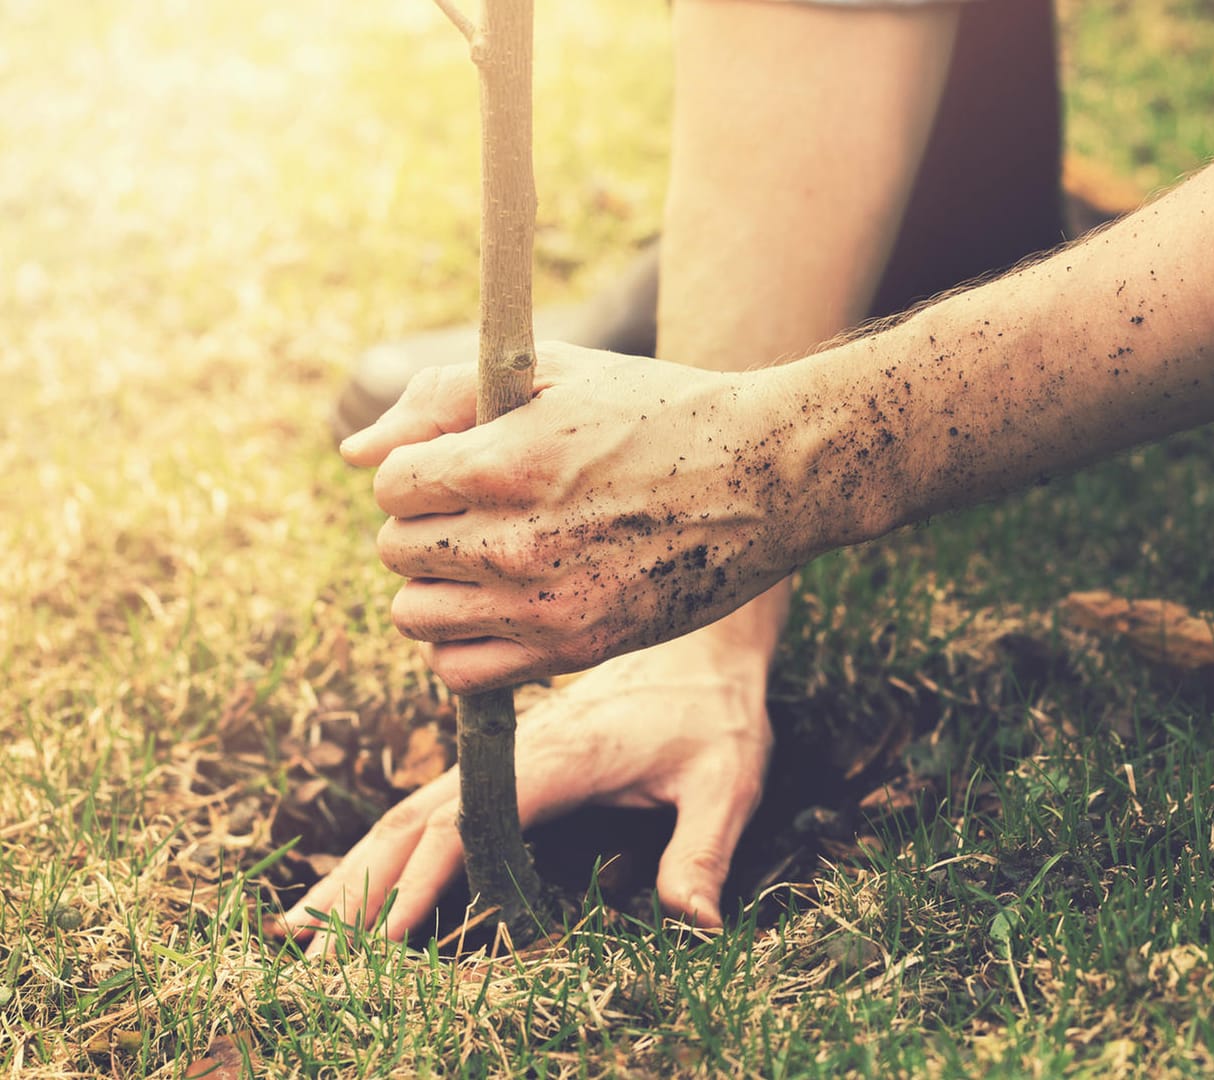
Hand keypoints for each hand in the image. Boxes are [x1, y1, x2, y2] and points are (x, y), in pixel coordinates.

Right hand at [275, 632, 772, 952]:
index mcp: (561, 756)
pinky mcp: (503, 761)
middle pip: (417, 821)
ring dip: (354, 871)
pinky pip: (430, 809)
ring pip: (410, 814)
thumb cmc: (713, 709)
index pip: (475, 822)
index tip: (385, 936)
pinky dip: (382, 852)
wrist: (703, 641)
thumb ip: (706, 849)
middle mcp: (515, 751)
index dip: (426, 880)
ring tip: (296, 930)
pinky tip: (353, 887)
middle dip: (362, 888)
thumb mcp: (728, 777)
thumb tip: (699, 924)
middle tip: (309, 955)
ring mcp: (501, 755)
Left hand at [340, 345, 808, 690]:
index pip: (392, 485)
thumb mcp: (556, 374)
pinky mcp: (577, 649)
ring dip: (438, 587)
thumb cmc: (660, 412)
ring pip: (417, 616)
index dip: (421, 471)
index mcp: (506, 461)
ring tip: (490, 561)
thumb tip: (356, 455)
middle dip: (426, 527)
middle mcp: (518, 541)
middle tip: (484, 511)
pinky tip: (502, 608)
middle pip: (396, 553)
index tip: (464, 465)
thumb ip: (442, 398)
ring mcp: (548, 604)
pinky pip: (463, 672)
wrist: (768, 478)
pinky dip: (463, 644)